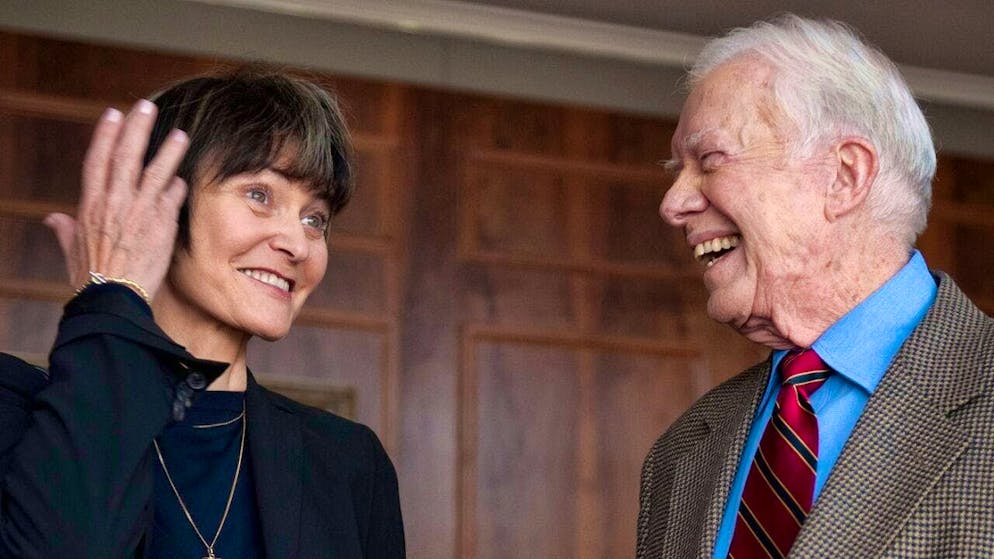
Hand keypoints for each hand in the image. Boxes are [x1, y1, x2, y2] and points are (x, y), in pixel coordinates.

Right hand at [44, 100, 188, 300]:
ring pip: (156, 172)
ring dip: (168, 151)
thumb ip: (65, 230)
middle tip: (146, 107)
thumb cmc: (91, 278)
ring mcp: (140, 212)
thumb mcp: (72, 250)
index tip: (114, 114)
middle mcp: (115, 203)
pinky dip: (178, 187)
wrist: (114, 297)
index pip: (97, 160)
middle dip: (137, 128)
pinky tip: (185, 178)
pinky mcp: (161, 224)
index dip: (106, 135)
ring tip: (181, 134)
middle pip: (126, 156)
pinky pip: (172, 198)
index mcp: (91, 204)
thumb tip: (53, 218)